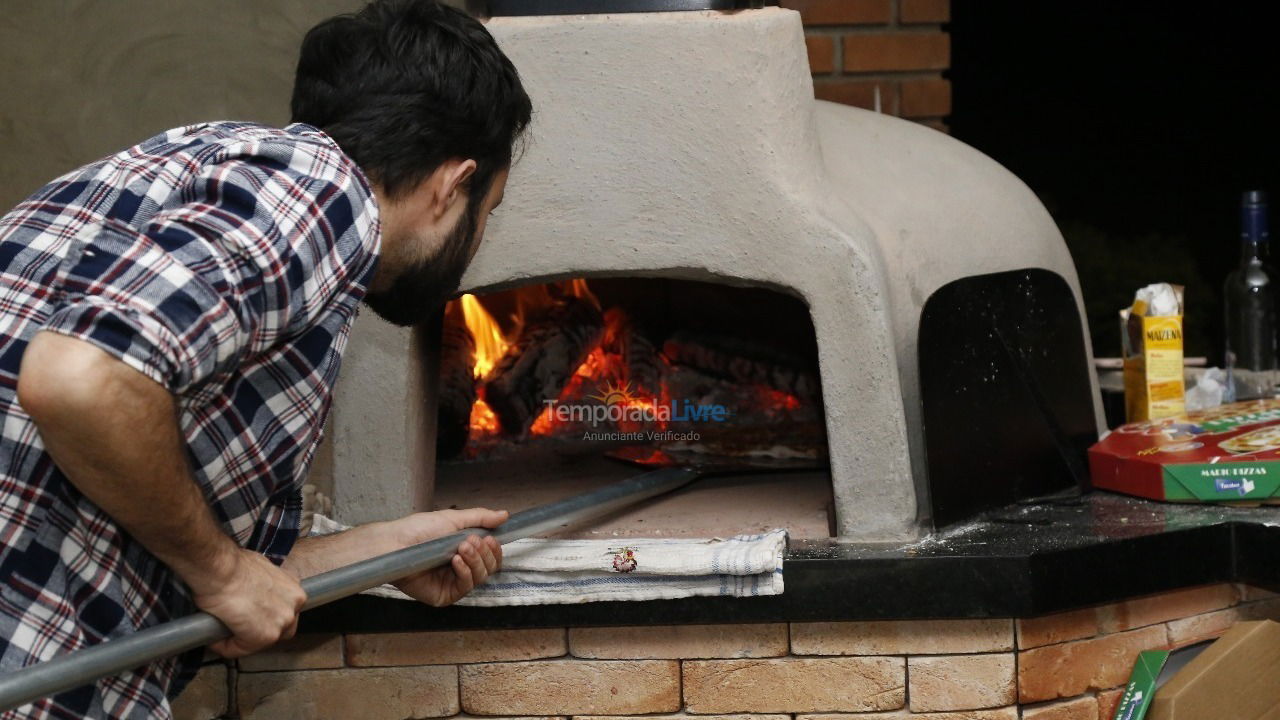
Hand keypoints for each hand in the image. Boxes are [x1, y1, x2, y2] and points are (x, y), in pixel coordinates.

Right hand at [188, 547, 307, 657]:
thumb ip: (265, 586)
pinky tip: (216, 639)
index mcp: (293, 588)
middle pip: (279, 629)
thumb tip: (254, 594)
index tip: (250, 618)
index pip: (283, 612)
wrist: (220, 569)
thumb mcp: (260, 570)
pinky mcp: (265, 636)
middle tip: (238, 628)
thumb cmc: (232, 565)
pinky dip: (227, 647)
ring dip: (241, 640)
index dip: (264, 617)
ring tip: (224, 634)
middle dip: (257, 630)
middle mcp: (295, 605)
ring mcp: (282, 621)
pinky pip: (242, 649)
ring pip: (262, 641)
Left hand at [387, 508, 507, 606]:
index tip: (490, 538)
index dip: (495, 549)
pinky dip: (465, 573)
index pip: (490, 556)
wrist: (396, 544)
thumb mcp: (453, 519)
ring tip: (461, 548)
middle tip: (470, 542)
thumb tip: (504, 515)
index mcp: (464, 550)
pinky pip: (465, 588)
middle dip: (484, 553)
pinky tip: (456, 561)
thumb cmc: (419, 530)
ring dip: (475, 561)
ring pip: (480, 578)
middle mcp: (461, 568)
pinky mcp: (444, 595)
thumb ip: (480, 518)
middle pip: (489, 568)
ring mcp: (453, 583)